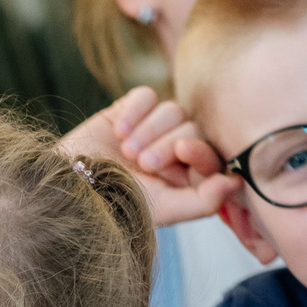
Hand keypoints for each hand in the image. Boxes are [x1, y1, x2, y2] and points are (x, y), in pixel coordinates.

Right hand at [60, 87, 233, 228]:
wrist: (68, 189)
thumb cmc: (115, 206)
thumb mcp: (163, 210)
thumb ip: (204, 201)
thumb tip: (237, 181)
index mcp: (186, 177)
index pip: (211, 151)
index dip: (200, 148)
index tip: (182, 152)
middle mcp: (172, 151)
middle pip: (192, 127)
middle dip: (167, 144)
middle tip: (142, 163)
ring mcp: (151, 129)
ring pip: (171, 109)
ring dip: (150, 130)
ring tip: (127, 151)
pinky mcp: (128, 111)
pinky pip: (146, 95)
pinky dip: (135, 111)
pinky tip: (118, 131)